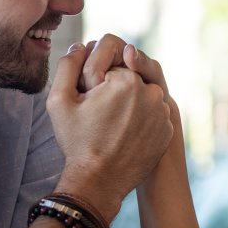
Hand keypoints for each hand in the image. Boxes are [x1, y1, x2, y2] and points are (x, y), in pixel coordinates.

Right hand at [47, 42, 172, 215]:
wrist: (99, 182)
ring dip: (128, 108)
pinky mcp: (168, 131)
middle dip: (113, 95)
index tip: (89, 106)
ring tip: (111, 130)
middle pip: (127, 83)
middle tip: (98, 119)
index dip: (95, 86)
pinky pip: (151, 118)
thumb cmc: (77, 141)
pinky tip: (124, 138)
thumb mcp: (60, 100)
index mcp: (128, 80)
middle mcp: (152, 93)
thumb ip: (68, 65)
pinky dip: (139, 124)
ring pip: (140, 100)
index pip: (110, 70)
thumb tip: (82, 45)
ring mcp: (163, 114)